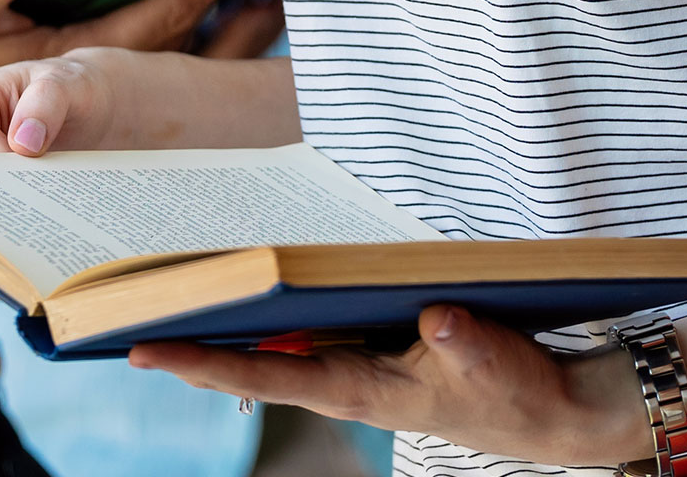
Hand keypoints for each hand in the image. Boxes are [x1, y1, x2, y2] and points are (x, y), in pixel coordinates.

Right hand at [0, 0, 273, 143]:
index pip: (170, 5)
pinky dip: (177, 50)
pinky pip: (142, 82)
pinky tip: (196, 28)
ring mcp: (87, 103)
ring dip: (219, 28)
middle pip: (187, 36)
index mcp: (77, 56)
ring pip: (176, 61)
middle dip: (238, 2)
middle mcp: (95, 83)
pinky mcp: (69, 117)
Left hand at [130, 305, 654, 466]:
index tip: (143, 348)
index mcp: (361, 390)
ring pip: (282, 341)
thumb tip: (436, 317)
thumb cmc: (520, 393)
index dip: (203, 363)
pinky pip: (318, 325)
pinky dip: (282, 306)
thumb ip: (468, 346)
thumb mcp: (498, 369)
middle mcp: (349, 379)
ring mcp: (363, 364)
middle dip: (197, 336)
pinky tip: (264, 275)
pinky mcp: (384, 347)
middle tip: (131, 309)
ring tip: (178, 284)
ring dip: (233, 319)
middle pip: (257, 357)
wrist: (555, 410)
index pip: (265, 376)